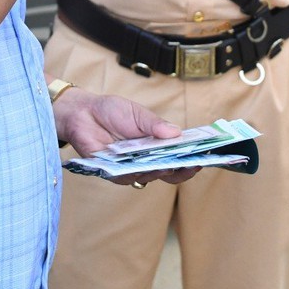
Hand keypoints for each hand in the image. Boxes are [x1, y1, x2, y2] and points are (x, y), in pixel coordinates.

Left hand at [52, 88, 199, 186]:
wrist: (83, 112)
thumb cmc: (112, 111)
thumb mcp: (138, 113)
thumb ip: (155, 124)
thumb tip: (177, 134)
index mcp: (156, 146)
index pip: (178, 159)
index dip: (192, 161)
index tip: (205, 156)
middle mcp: (145, 160)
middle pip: (168, 173)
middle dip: (181, 170)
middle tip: (191, 164)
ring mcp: (129, 167)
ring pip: (148, 177)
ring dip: (159, 171)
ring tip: (168, 165)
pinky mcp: (111, 172)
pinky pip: (125, 177)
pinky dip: (134, 172)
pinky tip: (140, 166)